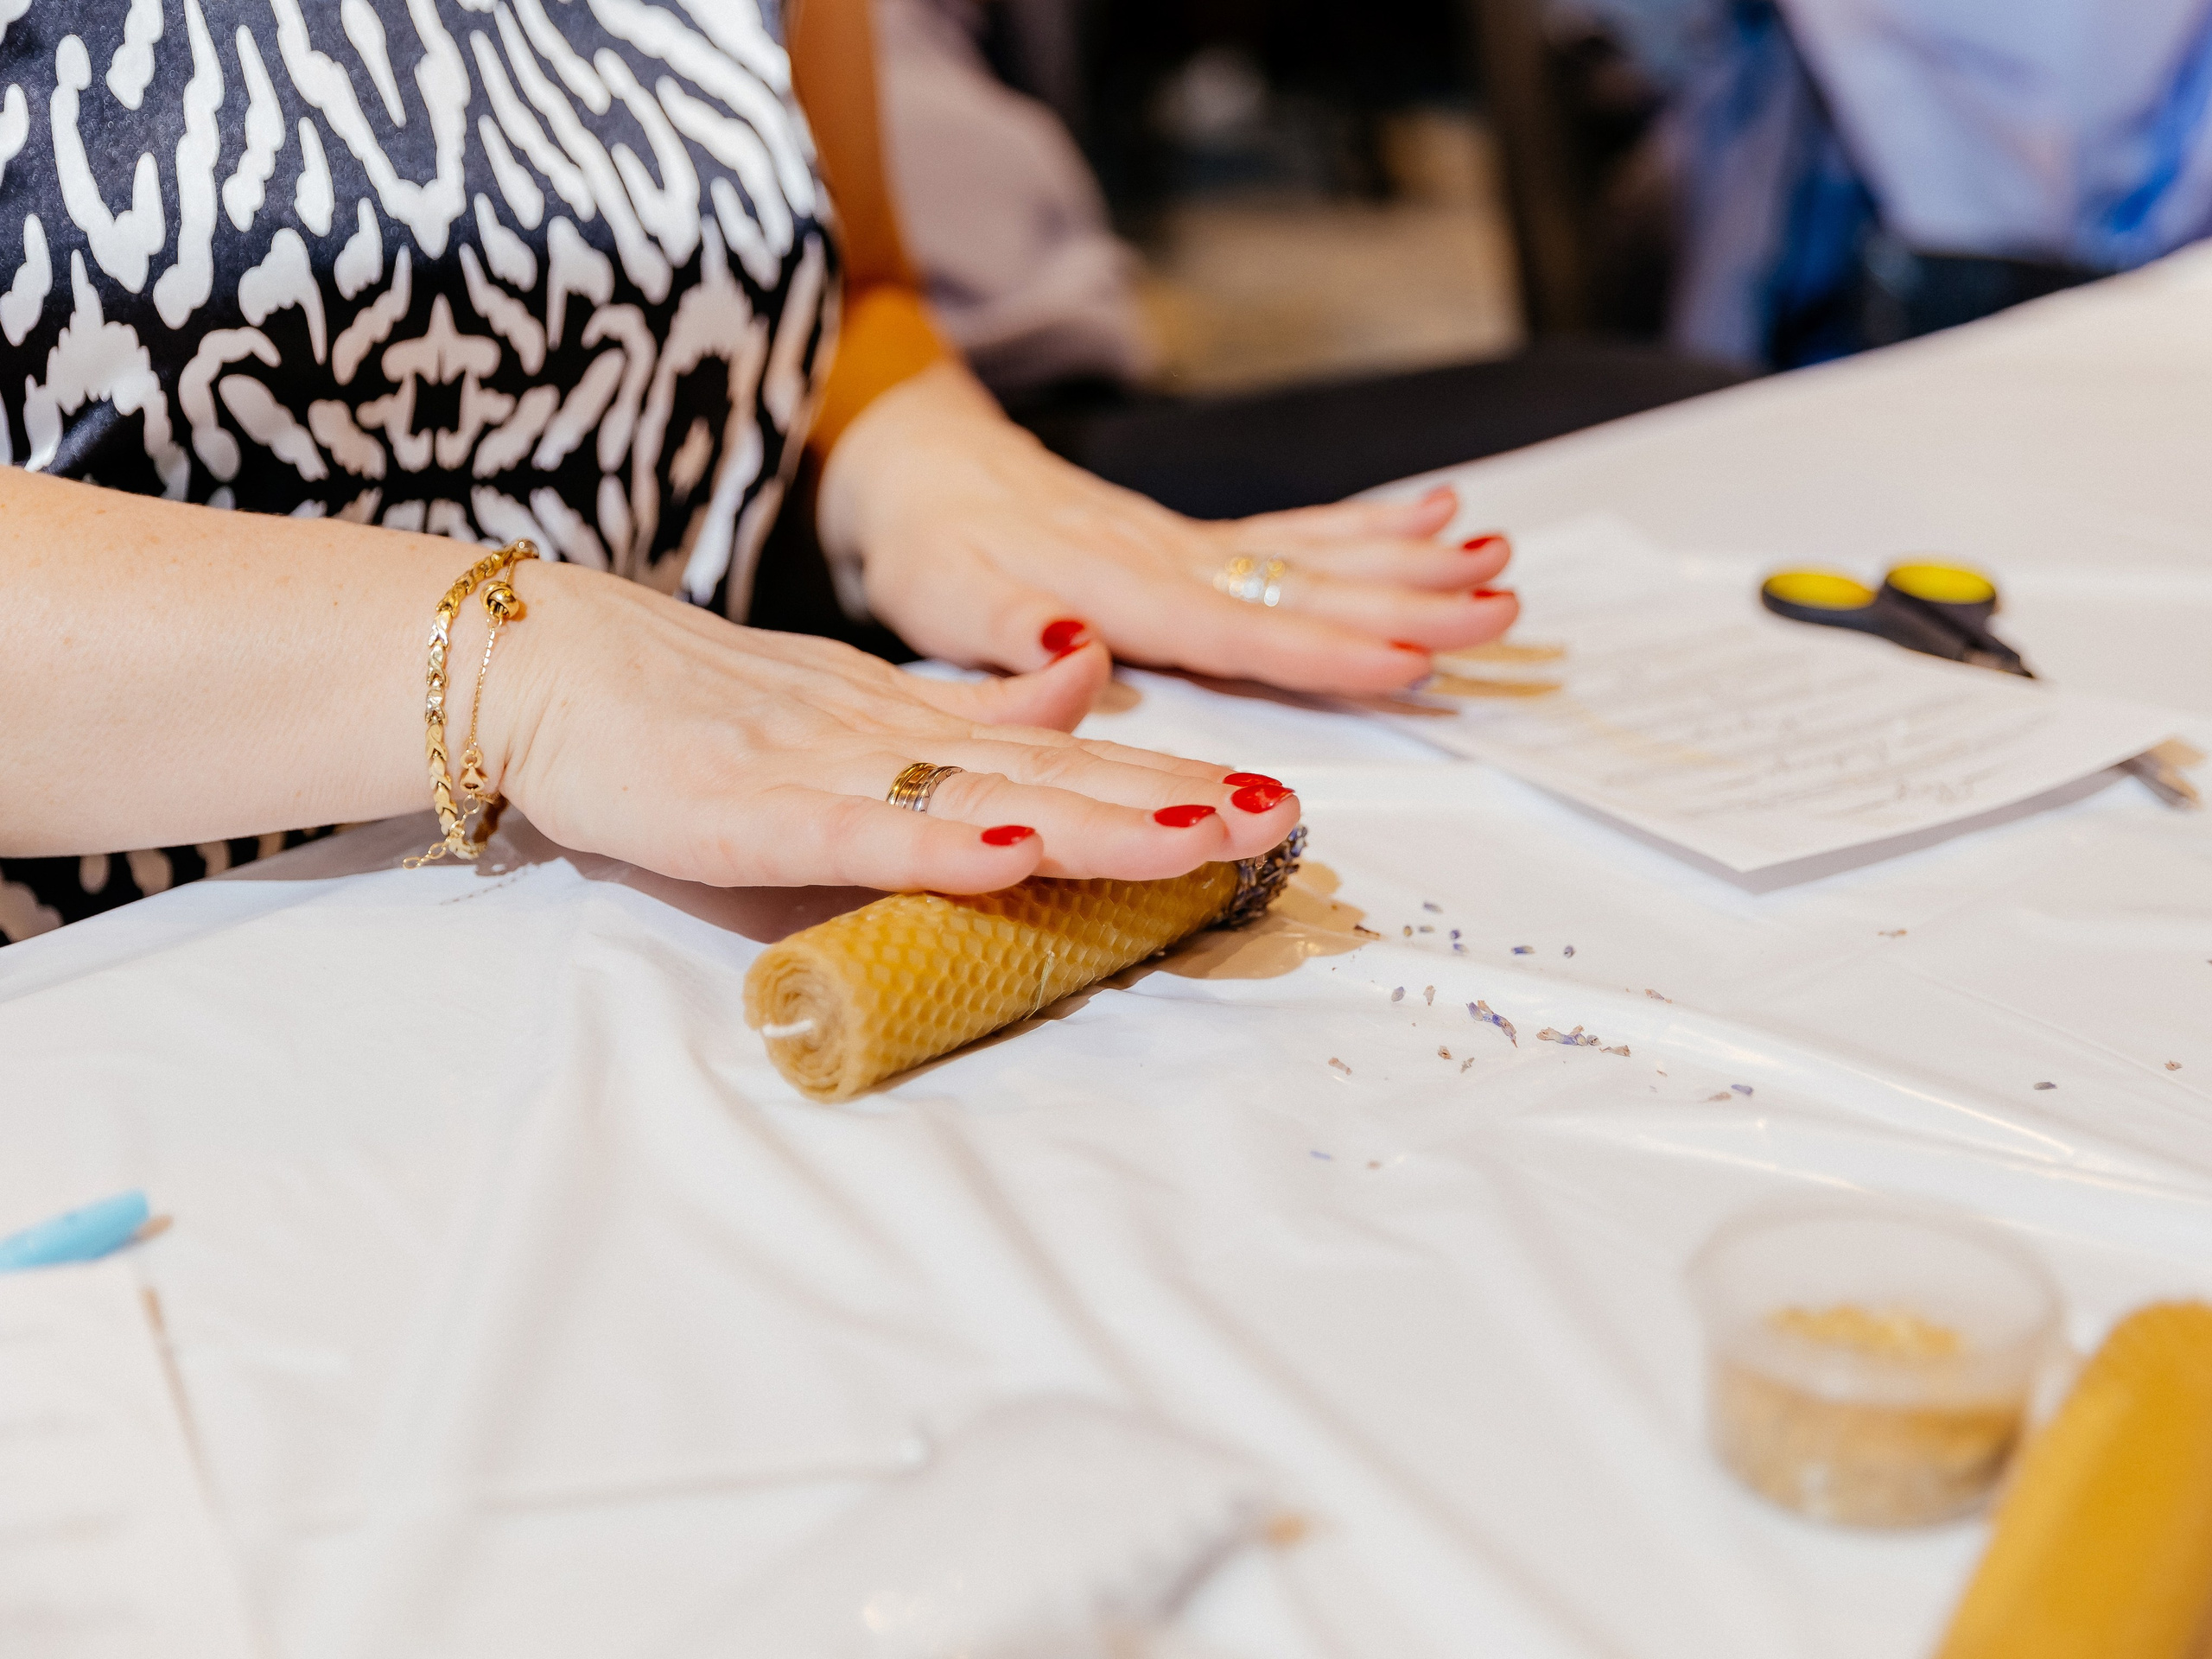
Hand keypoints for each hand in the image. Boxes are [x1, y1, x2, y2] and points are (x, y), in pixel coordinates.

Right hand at [486, 561, 1300, 892]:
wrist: (535, 657)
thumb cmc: (685, 700)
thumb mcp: (846, 702)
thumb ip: (961, 713)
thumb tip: (1080, 686)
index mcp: (912, 723)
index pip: (1061, 759)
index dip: (1166, 780)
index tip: (1270, 797)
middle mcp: (888, 739)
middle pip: (1051, 779)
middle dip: (1172, 802)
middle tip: (1284, 818)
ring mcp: (820, 768)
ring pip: (978, 798)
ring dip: (1096, 819)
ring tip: (1202, 834)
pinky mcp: (744, 808)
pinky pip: (853, 831)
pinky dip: (934, 844)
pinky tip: (1011, 854)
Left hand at [818, 363, 1518, 693]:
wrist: (917, 461)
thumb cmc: (928, 543)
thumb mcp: (942, 596)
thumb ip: (1013, 629)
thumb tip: (1081, 651)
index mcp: (1116, 587)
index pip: (1237, 628)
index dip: (1322, 650)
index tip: (1406, 658)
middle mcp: (1168, 561)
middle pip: (1305, 586)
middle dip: (1409, 600)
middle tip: (1501, 604)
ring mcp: (1187, 545)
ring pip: (1315, 555)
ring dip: (1408, 561)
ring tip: (1495, 557)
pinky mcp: (1190, 541)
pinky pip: (1291, 535)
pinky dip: (1364, 528)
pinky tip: (1432, 515)